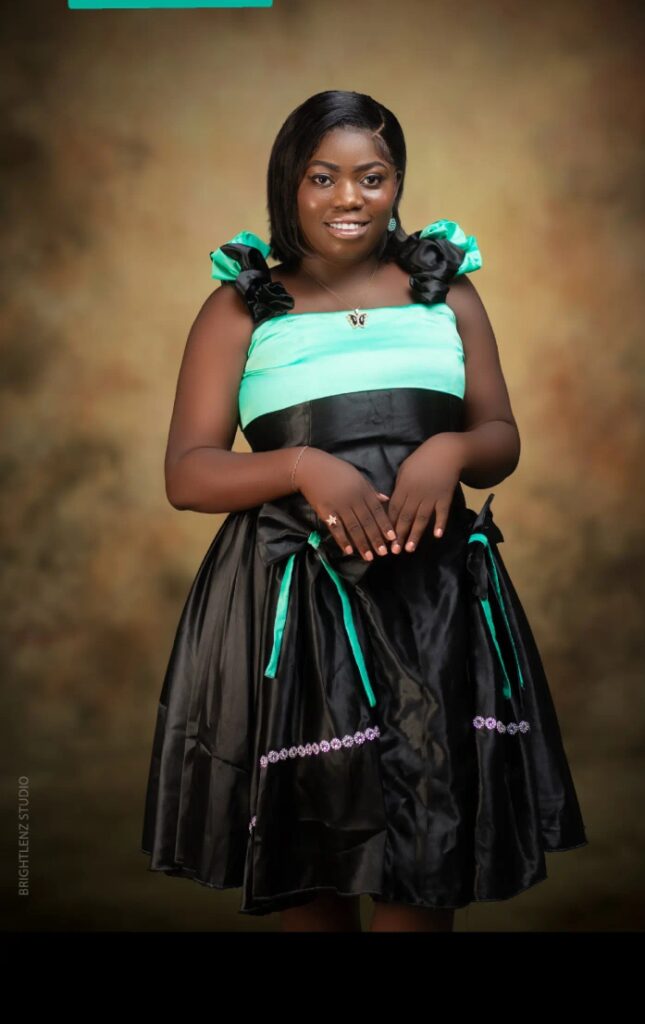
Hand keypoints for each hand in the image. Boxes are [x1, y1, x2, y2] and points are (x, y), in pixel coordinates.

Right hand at [293, 447, 397, 560]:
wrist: (310, 468)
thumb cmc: (335, 471)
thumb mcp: (357, 476)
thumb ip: (371, 490)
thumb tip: (385, 500)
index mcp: (362, 489)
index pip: (376, 510)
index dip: (384, 524)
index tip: (392, 538)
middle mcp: (353, 498)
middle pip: (367, 521)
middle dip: (375, 538)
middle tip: (383, 553)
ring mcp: (339, 505)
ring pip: (353, 527)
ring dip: (362, 543)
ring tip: (368, 557)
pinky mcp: (325, 510)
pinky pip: (336, 528)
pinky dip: (342, 540)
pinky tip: (348, 551)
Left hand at [386, 434, 465, 553]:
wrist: (445, 452)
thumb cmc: (421, 460)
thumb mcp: (404, 470)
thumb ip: (399, 488)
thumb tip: (392, 503)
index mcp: (403, 487)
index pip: (393, 509)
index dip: (389, 524)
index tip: (385, 538)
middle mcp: (415, 494)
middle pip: (405, 517)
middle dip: (399, 535)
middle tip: (394, 551)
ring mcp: (431, 497)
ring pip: (421, 518)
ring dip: (415, 534)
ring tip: (410, 549)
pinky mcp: (445, 497)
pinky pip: (442, 512)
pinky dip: (440, 523)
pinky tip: (437, 535)